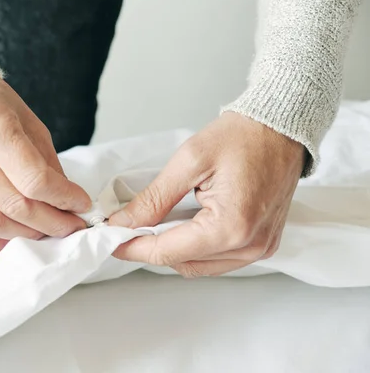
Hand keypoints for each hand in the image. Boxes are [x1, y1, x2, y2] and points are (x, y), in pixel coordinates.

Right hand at [0, 76, 90, 256]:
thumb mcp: (27, 120)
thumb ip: (47, 162)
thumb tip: (67, 202)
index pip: (34, 178)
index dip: (65, 198)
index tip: (81, 204)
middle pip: (14, 205)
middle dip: (52, 222)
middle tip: (70, 225)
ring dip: (26, 234)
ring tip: (44, 230)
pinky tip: (5, 240)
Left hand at [109, 112, 304, 276]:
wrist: (282, 127)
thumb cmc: (243, 136)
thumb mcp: (189, 161)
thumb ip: (154, 199)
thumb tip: (124, 222)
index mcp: (231, 227)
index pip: (168, 251)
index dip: (133, 247)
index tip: (110, 237)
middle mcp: (249, 245)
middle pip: (182, 263)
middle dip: (150, 247)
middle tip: (128, 226)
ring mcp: (259, 248)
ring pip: (199, 265)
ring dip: (173, 249)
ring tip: (155, 222)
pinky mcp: (262, 243)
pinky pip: (219, 259)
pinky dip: (194, 247)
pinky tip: (182, 225)